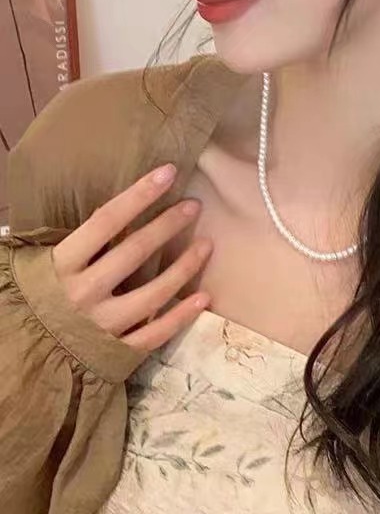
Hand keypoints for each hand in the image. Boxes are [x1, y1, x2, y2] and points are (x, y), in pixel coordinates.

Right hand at [51, 163, 212, 351]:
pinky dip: (180, 316)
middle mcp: (83, 293)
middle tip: (194, 205)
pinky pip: (154, 334)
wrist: (22, 355)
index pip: (106, 221)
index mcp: (62, 265)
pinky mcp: (114, 352)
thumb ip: (81, 241)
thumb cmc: (39, 297)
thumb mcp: (46, 263)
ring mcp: (101, 326)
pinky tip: (203, 297)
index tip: (168, 173)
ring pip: (152, 294)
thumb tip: (111, 208)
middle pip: (135, 252)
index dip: (139, 195)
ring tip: (207, 244)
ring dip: (184, 268)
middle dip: (167, 226)